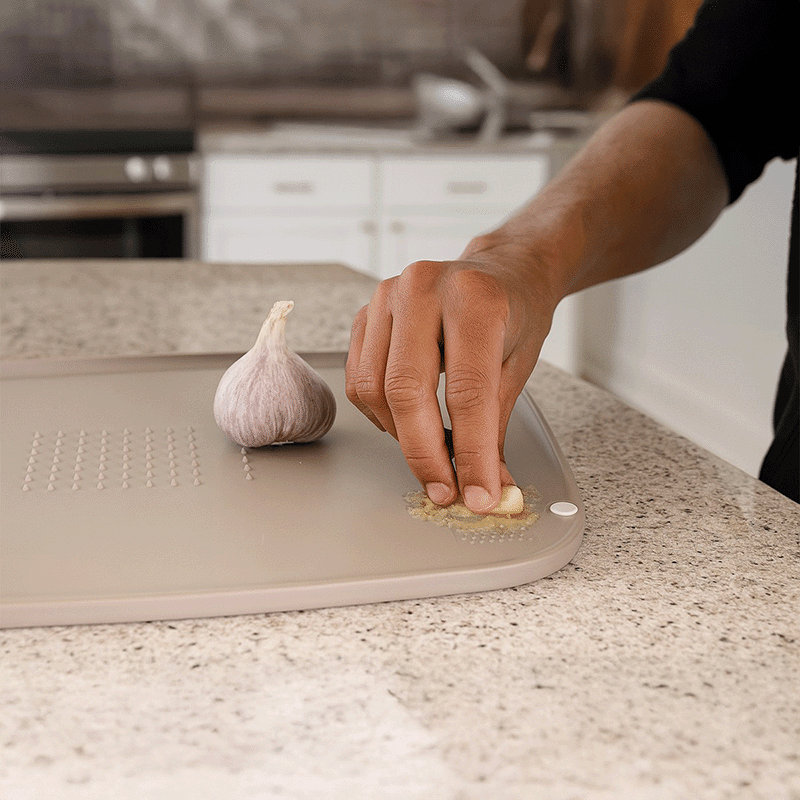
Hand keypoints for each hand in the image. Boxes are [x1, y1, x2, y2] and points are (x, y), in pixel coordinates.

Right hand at [345, 244, 557, 512]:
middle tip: (445, 490)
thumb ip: (495, 430)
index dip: (470, 454)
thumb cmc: (513, 313)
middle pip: (407, 392)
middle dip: (425, 454)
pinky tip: (408, 419)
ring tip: (432, 449)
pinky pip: (358, 379)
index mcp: (474, 300)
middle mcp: (423, 289)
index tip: (478, 493)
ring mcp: (387, 297)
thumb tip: (488, 487)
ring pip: (373, 389)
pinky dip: (381, 413)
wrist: (501, 270)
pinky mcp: (366, 312)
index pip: (466, 393)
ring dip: (400, 435)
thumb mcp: (517, 367)